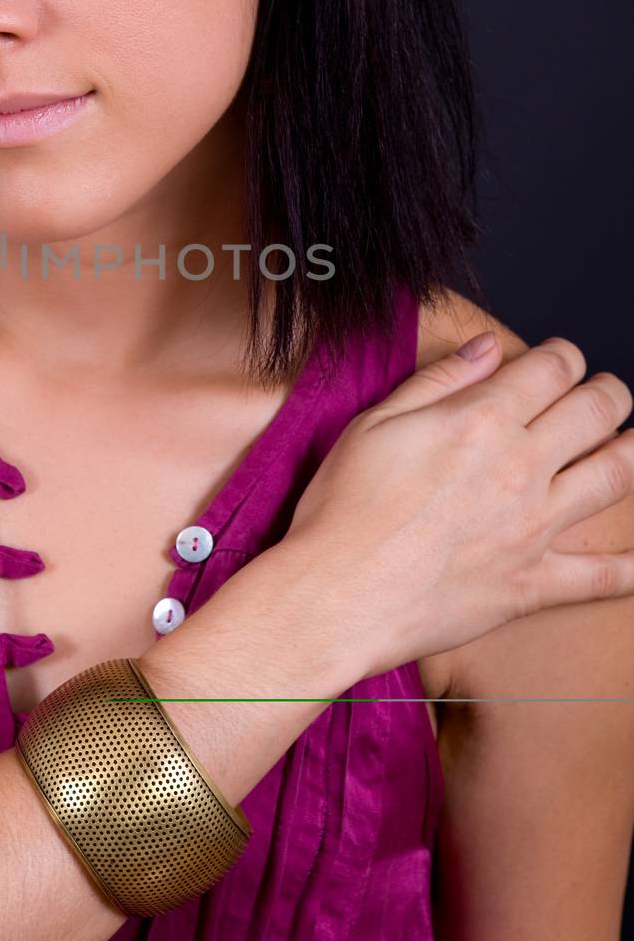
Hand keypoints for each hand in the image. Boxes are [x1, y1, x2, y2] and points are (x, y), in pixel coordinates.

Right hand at [281, 332, 633, 677]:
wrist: (337, 594)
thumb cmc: (343, 509)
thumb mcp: (375, 422)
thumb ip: (440, 380)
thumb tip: (488, 346)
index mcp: (481, 421)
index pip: (554, 368)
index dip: (565, 356)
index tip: (561, 360)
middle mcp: (520, 467)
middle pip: (599, 411)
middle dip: (609, 393)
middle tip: (606, 395)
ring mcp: (533, 527)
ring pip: (616, 475)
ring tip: (632, 442)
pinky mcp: (533, 583)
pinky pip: (603, 577)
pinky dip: (632, 568)